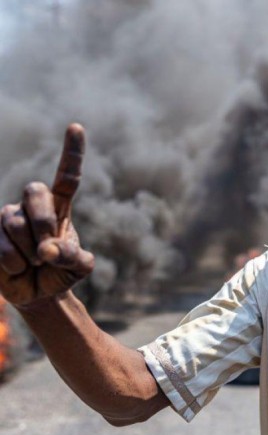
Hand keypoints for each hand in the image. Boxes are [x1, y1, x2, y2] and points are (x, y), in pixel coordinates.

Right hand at [0, 124, 94, 305]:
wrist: (39, 293)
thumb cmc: (62, 273)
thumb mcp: (79, 268)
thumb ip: (73, 257)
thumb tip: (48, 249)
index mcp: (60, 207)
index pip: (67, 176)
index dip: (72, 152)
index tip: (76, 127)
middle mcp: (32, 206)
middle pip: (35, 191)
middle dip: (42, 221)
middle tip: (48, 251)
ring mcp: (8, 218)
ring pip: (13, 220)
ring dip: (28, 250)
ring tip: (34, 263)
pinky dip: (13, 262)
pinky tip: (17, 269)